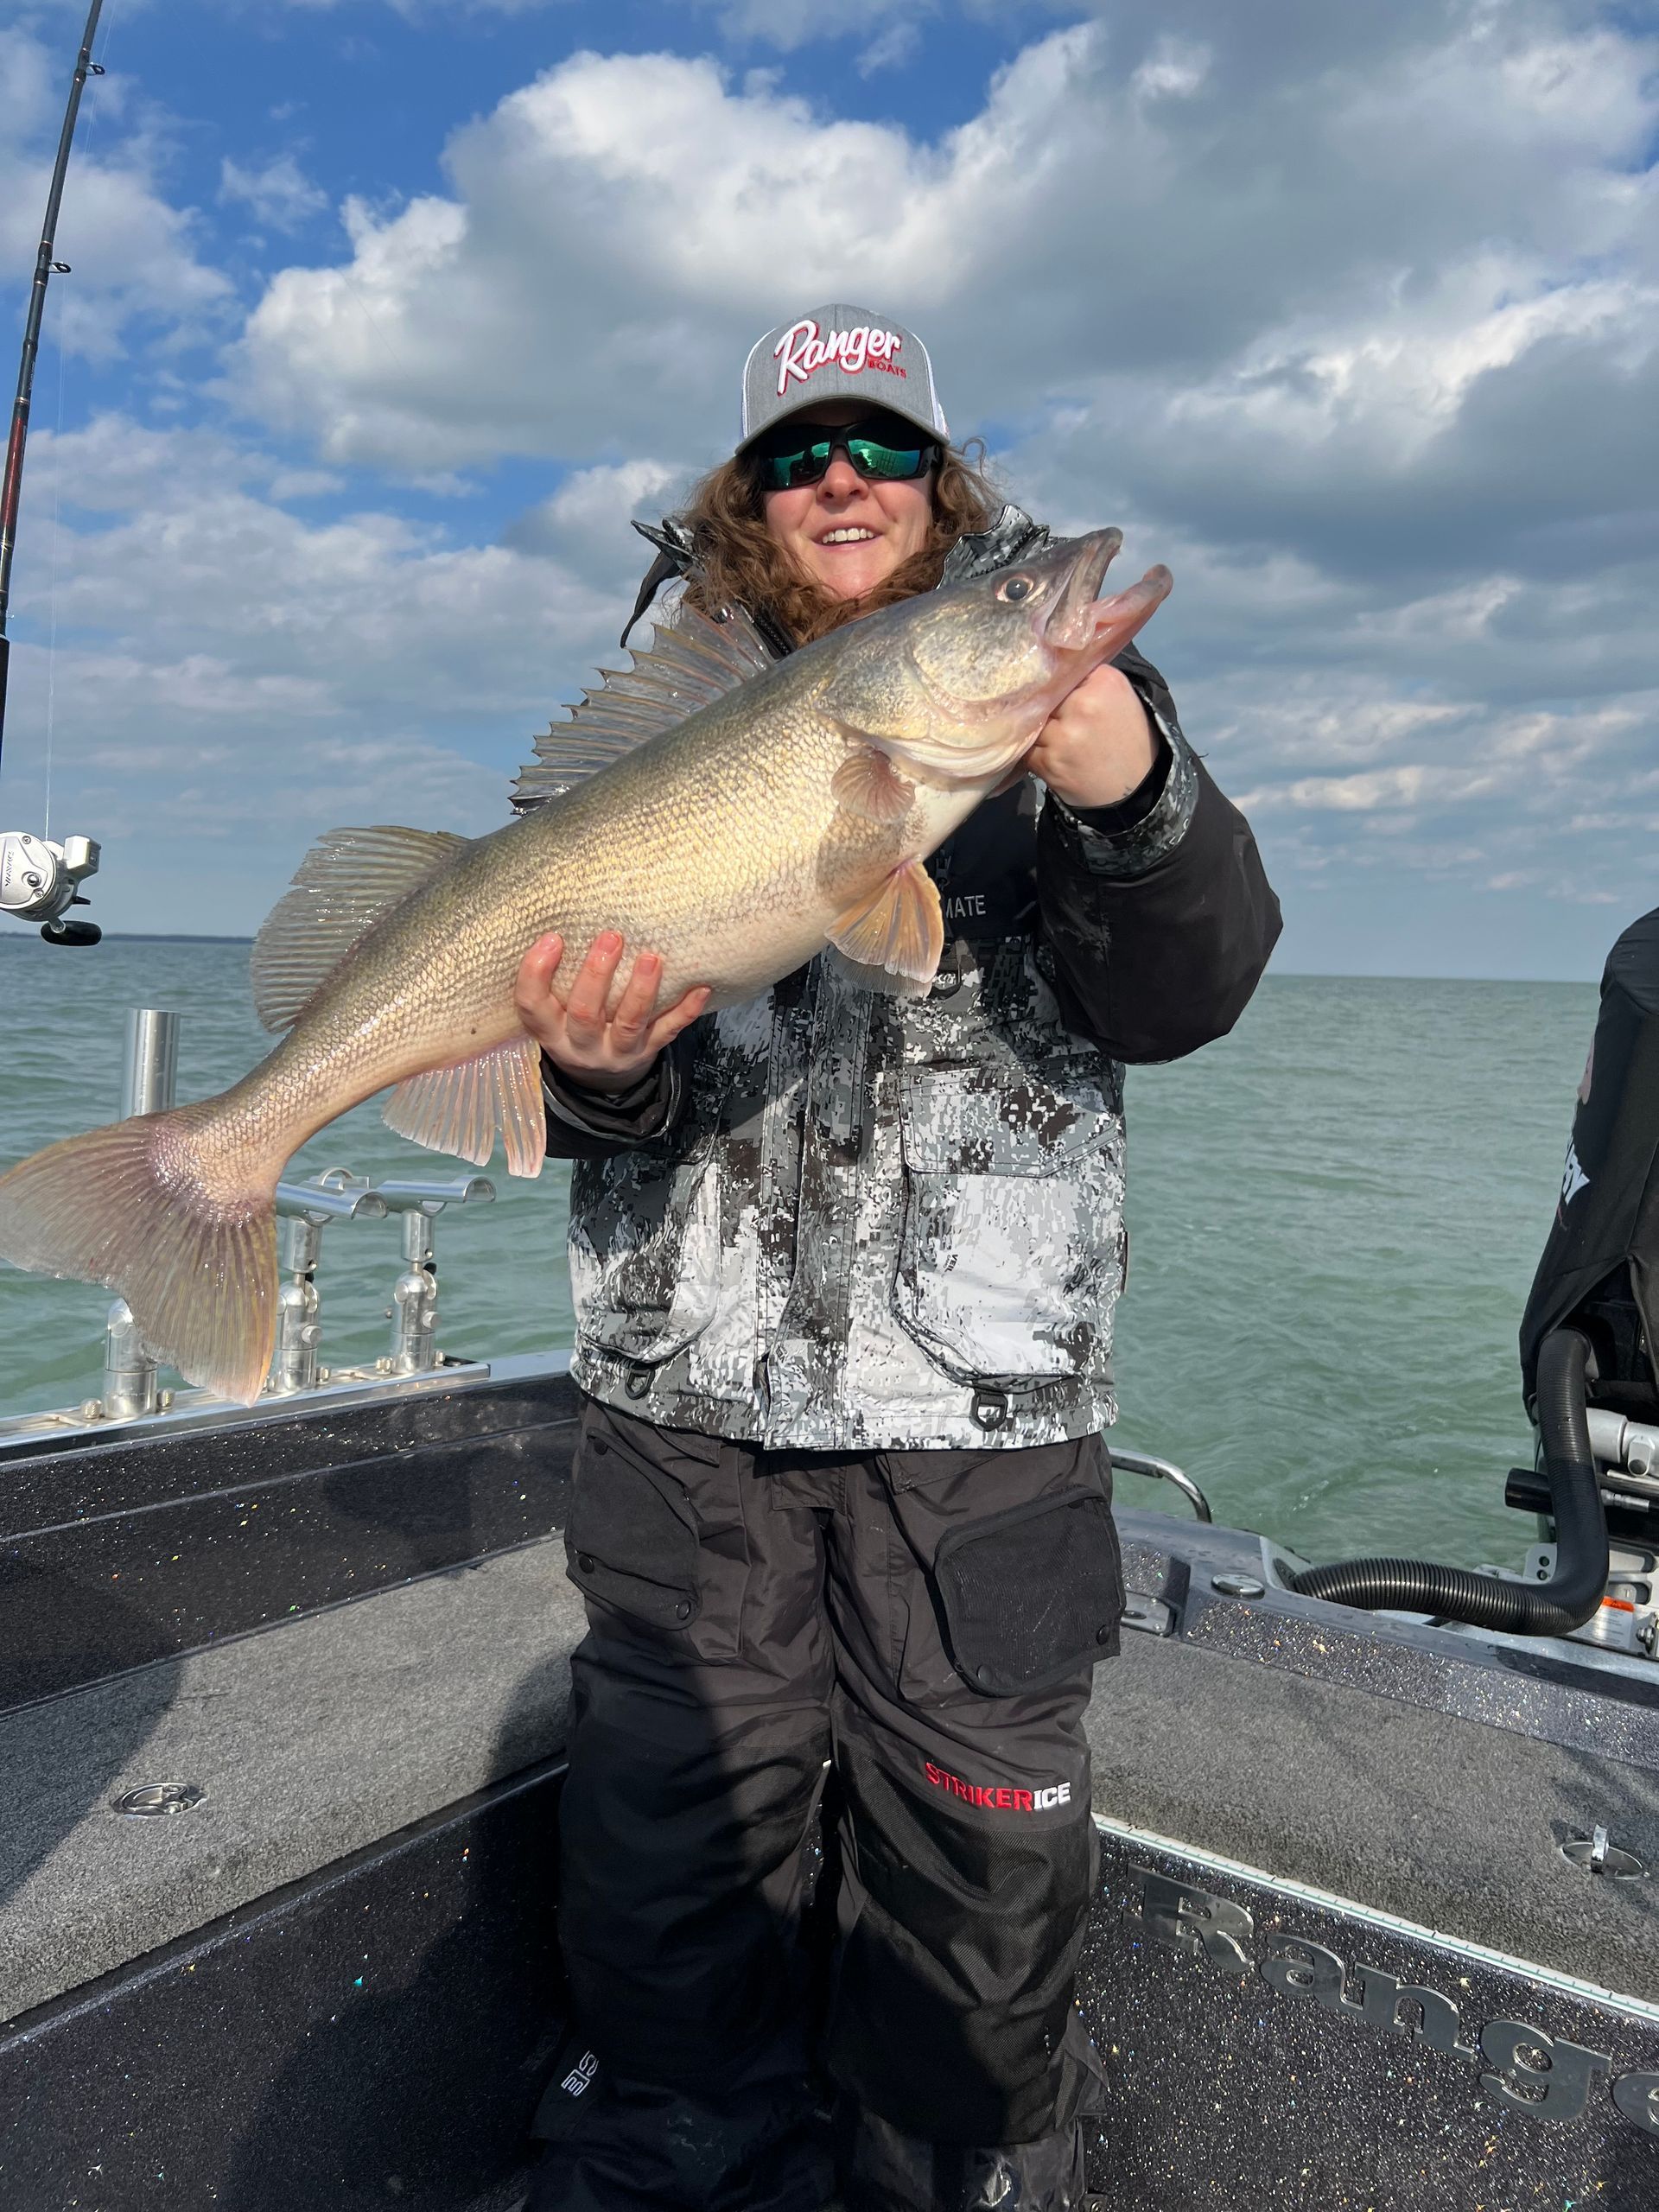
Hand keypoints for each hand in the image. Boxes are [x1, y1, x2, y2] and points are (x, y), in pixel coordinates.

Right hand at [515, 930, 709, 1093]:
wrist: (600, 1080)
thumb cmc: (572, 1026)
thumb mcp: (553, 1012)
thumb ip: (555, 979)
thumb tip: (569, 918)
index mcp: (550, 1031)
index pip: (532, 1005)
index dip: (536, 973)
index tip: (553, 938)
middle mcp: (580, 1045)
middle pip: (584, 1013)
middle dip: (597, 974)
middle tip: (611, 937)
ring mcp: (616, 1051)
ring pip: (629, 1023)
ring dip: (641, 990)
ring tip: (651, 958)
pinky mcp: (647, 1052)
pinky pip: (668, 1033)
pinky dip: (685, 1012)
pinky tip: (700, 989)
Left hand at [1025, 665, 1156, 810]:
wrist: (1135, 792)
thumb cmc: (1128, 742)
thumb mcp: (1121, 699)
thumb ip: (1090, 683)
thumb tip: (1053, 671)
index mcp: (1105, 682)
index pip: (1065, 672)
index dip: (1064, 687)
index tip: (1071, 700)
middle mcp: (1084, 704)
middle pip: (1047, 697)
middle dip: (1054, 712)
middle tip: (1071, 728)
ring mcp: (1064, 734)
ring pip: (1036, 724)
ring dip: (1045, 735)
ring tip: (1066, 747)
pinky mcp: (1049, 761)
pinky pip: (1029, 750)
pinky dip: (1039, 756)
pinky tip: (1060, 761)